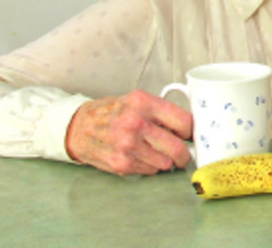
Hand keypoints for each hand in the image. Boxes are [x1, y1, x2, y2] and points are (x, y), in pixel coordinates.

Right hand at [65, 89, 192, 175]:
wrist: (80, 127)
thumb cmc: (112, 113)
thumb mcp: (137, 101)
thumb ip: (162, 112)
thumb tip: (188, 128)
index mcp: (143, 103)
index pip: (183, 121)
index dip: (190, 131)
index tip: (191, 135)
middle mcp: (135, 124)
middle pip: (176, 147)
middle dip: (184, 154)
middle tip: (184, 155)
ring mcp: (127, 146)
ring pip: (165, 163)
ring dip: (165, 161)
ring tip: (155, 151)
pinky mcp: (122, 163)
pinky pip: (150, 171)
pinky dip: (150, 166)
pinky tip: (140, 155)